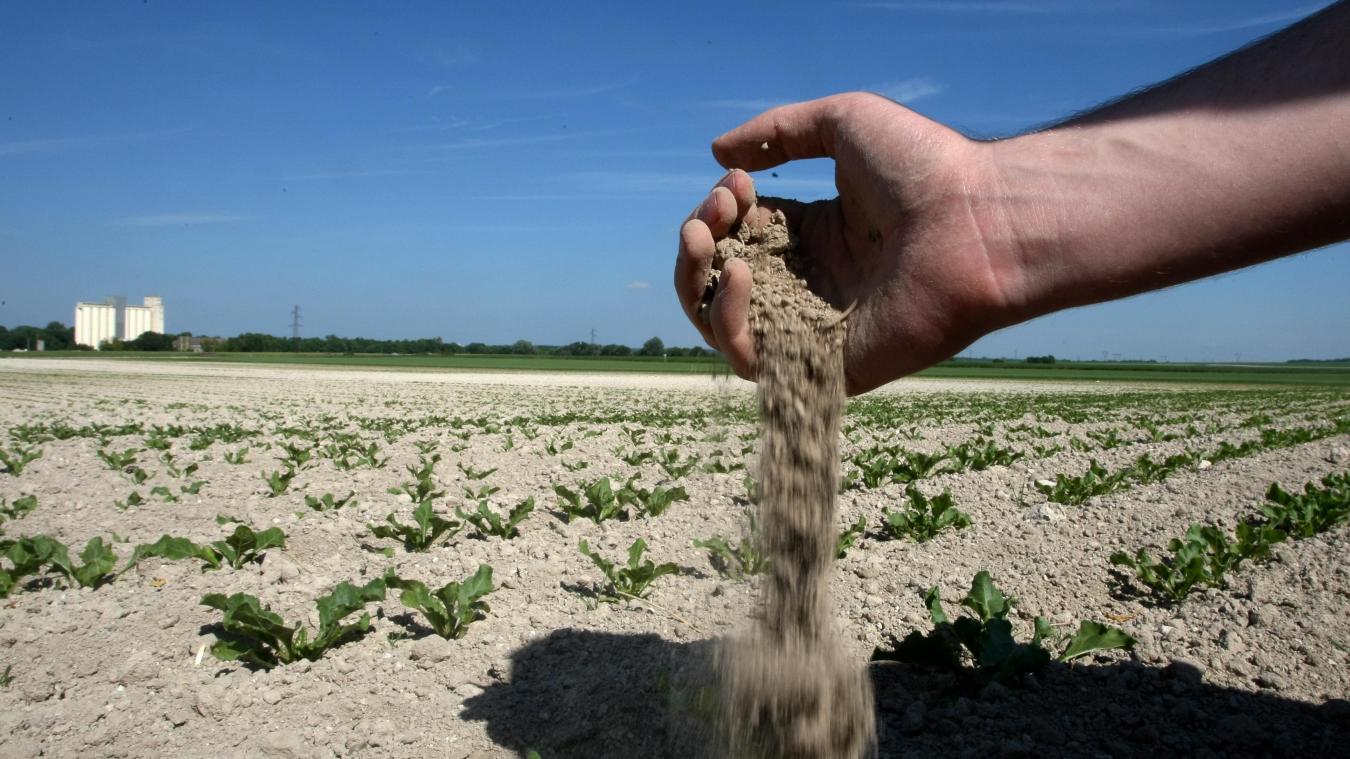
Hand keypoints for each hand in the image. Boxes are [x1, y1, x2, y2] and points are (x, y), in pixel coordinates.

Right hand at [675, 93, 1020, 394]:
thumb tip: (716, 153)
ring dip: (694, 281)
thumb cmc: (924, 165)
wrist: (977, 219)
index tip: (737, 183)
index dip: (720, 213)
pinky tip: (742, 272)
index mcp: (818, 238)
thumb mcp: (841, 123)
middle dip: (698, 245)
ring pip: (721, 326)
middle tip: (712, 212)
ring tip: (703, 238)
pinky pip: (750, 360)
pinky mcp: (823, 368)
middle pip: (719, 282)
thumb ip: (777, 131)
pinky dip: (728, 319)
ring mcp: (815, 331)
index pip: (740, 238)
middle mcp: (812, 287)